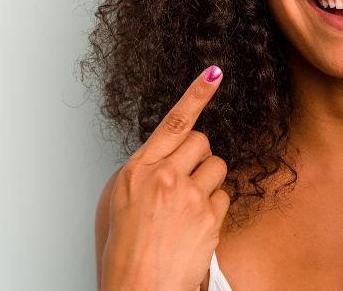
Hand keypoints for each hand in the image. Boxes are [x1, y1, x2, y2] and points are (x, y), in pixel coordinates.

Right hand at [100, 66, 229, 290]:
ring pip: (217, 166)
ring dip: (208, 181)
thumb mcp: (119, 201)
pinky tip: (196, 225)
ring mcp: (189, 196)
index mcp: (138, 170)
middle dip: (198, 154)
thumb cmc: (124, 250)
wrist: (138, 289)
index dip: (196, 94)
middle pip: (201, 141)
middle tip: (186, 178)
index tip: (214, 73)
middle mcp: (164, 177)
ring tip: (189, 206)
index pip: (172, 122)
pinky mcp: (209, 217)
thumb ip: (144, 171)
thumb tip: (165, 155)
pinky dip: (214, 208)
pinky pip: (224, 196)